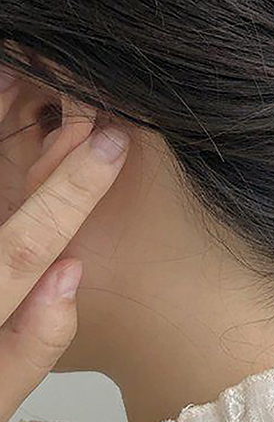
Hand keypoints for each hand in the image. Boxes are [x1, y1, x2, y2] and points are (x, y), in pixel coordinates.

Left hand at [0, 62, 129, 421]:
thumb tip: (70, 272)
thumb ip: (29, 349)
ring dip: (7, 124)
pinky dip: (3, 143)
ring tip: (24, 71)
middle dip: (30, 134)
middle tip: (60, 76)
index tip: (114, 143)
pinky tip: (13, 107)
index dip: (75, 192)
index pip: (27, 246)